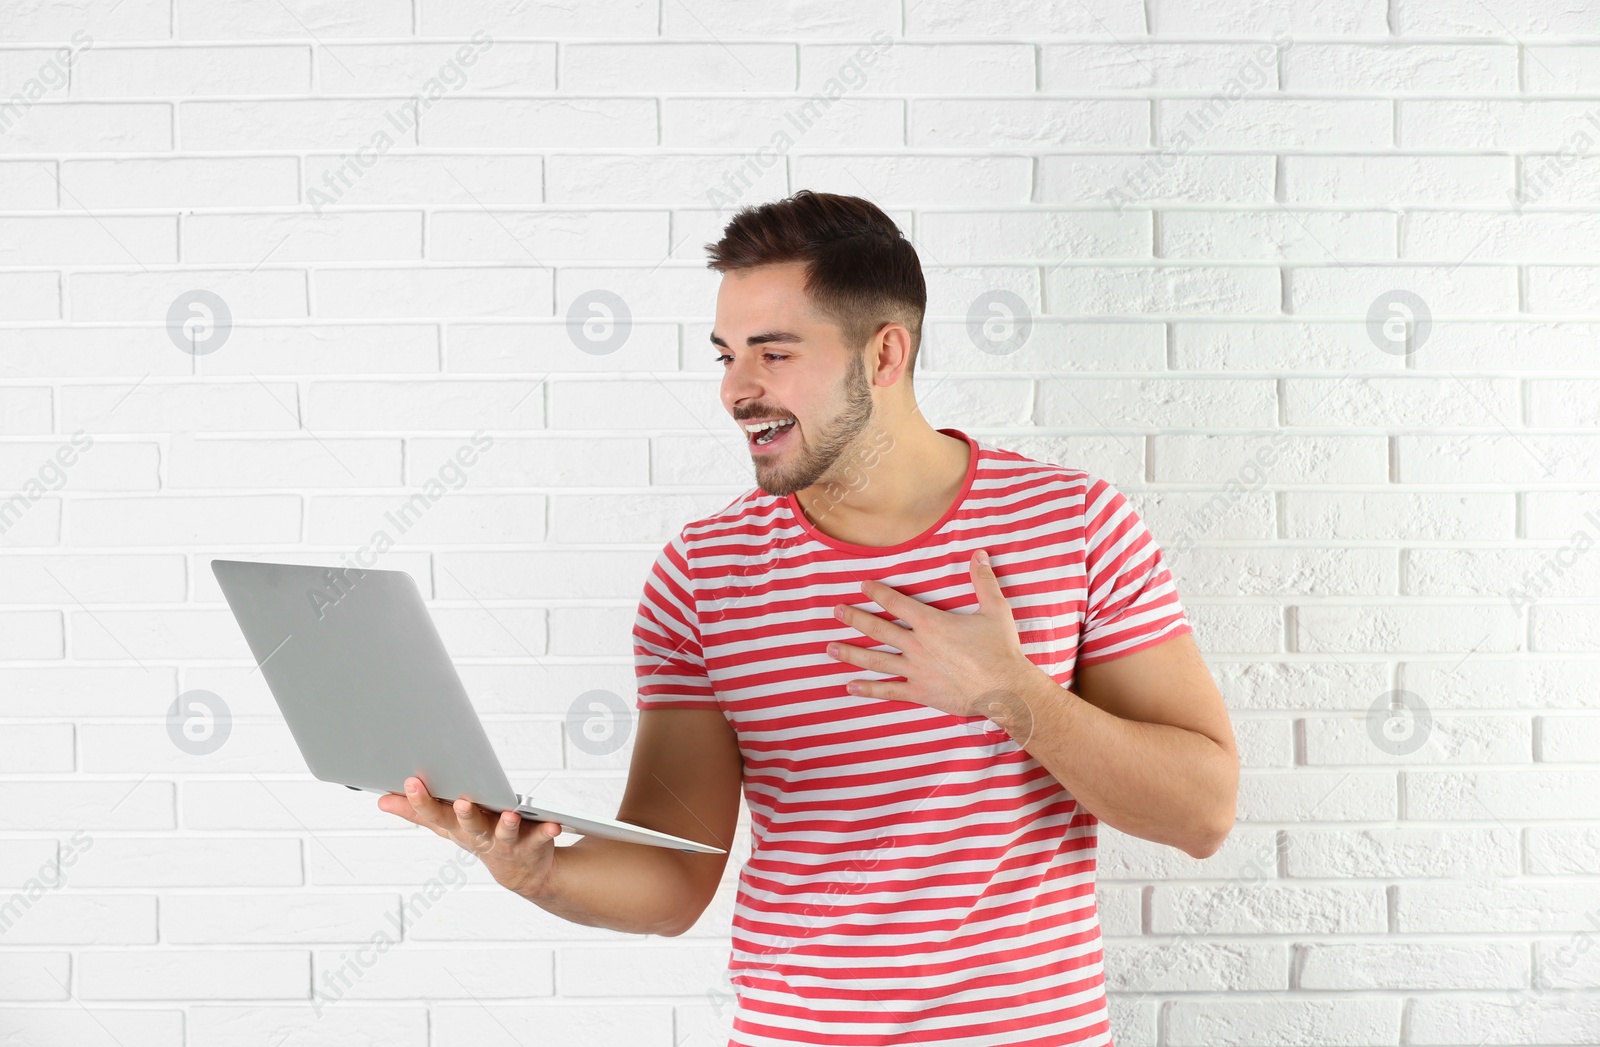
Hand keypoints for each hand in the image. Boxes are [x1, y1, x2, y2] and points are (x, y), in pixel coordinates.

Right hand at [377, 775, 562, 899]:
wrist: (521, 872)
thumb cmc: (480, 839)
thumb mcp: (446, 827)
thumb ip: (416, 812)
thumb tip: (381, 800)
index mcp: (457, 828)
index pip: (435, 815)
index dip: (421, 800)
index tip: (411, 780)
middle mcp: (480, 837)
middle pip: (468, 825)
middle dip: (464, 814)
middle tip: (460, 801)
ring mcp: (507, 842)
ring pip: (505, 833)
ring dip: (506, 825)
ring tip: (509, 813)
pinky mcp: (534, 843)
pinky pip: (541, 836)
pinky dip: (546, 831)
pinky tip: (553, 824)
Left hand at [826, 549, 1039, 718]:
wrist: (1005, 688)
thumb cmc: (1000, 649)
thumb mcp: (995, 610)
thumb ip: (983, 581)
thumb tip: (980, 554)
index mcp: (931, 623)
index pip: (896, 603)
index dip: (878, 592)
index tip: (862, 586)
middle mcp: (917, 645)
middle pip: (878, 629)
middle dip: (855, 618)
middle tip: (836, 610)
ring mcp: (915, 670)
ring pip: (875, 660)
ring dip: (851, 653)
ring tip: (830, 647)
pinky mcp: (920, 692)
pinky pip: (888, 690)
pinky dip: (868, 689)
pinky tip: (850, 686)